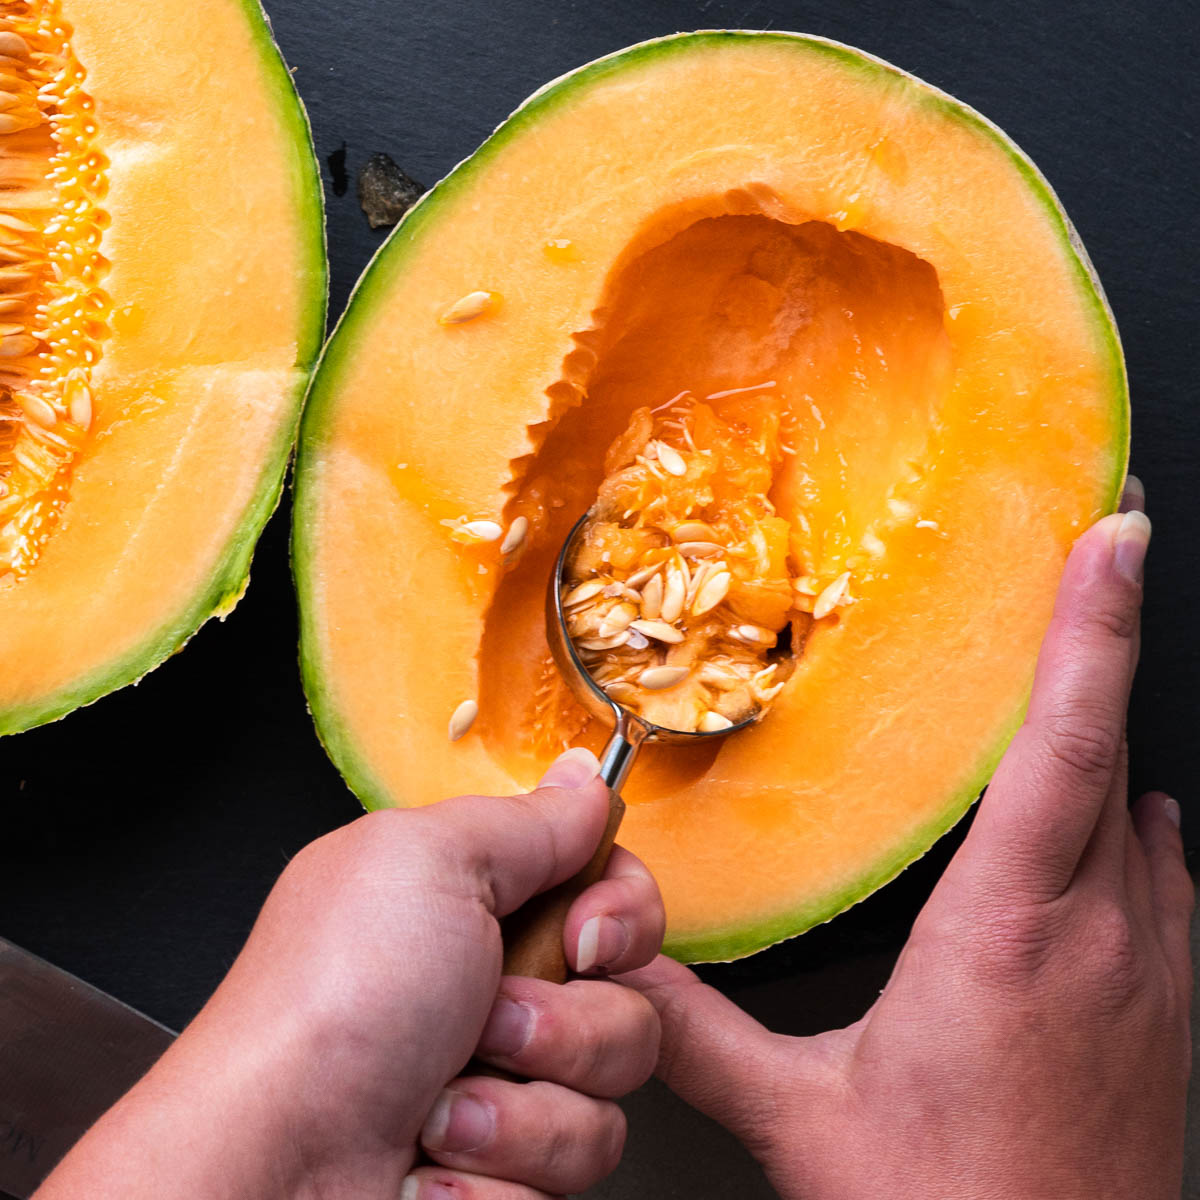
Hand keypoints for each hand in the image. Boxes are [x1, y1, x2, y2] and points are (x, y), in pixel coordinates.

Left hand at [37, 747, 664, 1199]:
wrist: (269, 1169)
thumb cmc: (327, 1009)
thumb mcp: (429, 863)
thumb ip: (527, 821)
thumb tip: (585, 779)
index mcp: (476, 904)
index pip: (609, 896)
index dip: (621, 918)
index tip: (587, 937)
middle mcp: (493, 993)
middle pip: (626, 1004)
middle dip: (565, 1026)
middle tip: (487, 1018)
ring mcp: (498, 1088)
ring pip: (605, 1107)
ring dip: (521, 1112)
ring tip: (439, 1108)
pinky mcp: (499, 1172)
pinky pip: (566, 1176)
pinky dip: (495, 1176)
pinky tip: (427, 1166)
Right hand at [627, 483, 1192, 1198]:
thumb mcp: (808, 1117)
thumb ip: (704, 1033)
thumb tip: (627, 970)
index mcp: (1009, 930)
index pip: (1060, 741)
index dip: (1089, 625)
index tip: (1110, 533)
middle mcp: (1102, 931)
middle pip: (1113, 744)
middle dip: (1108, 633)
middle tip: (1106, 542)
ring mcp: (1155, 969)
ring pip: (1142, 805)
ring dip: (1111, 729)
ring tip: (1083, 665)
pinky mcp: (1174, 1009)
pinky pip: (1163, 871)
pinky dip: (1129, 813)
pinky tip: (1108, 822)